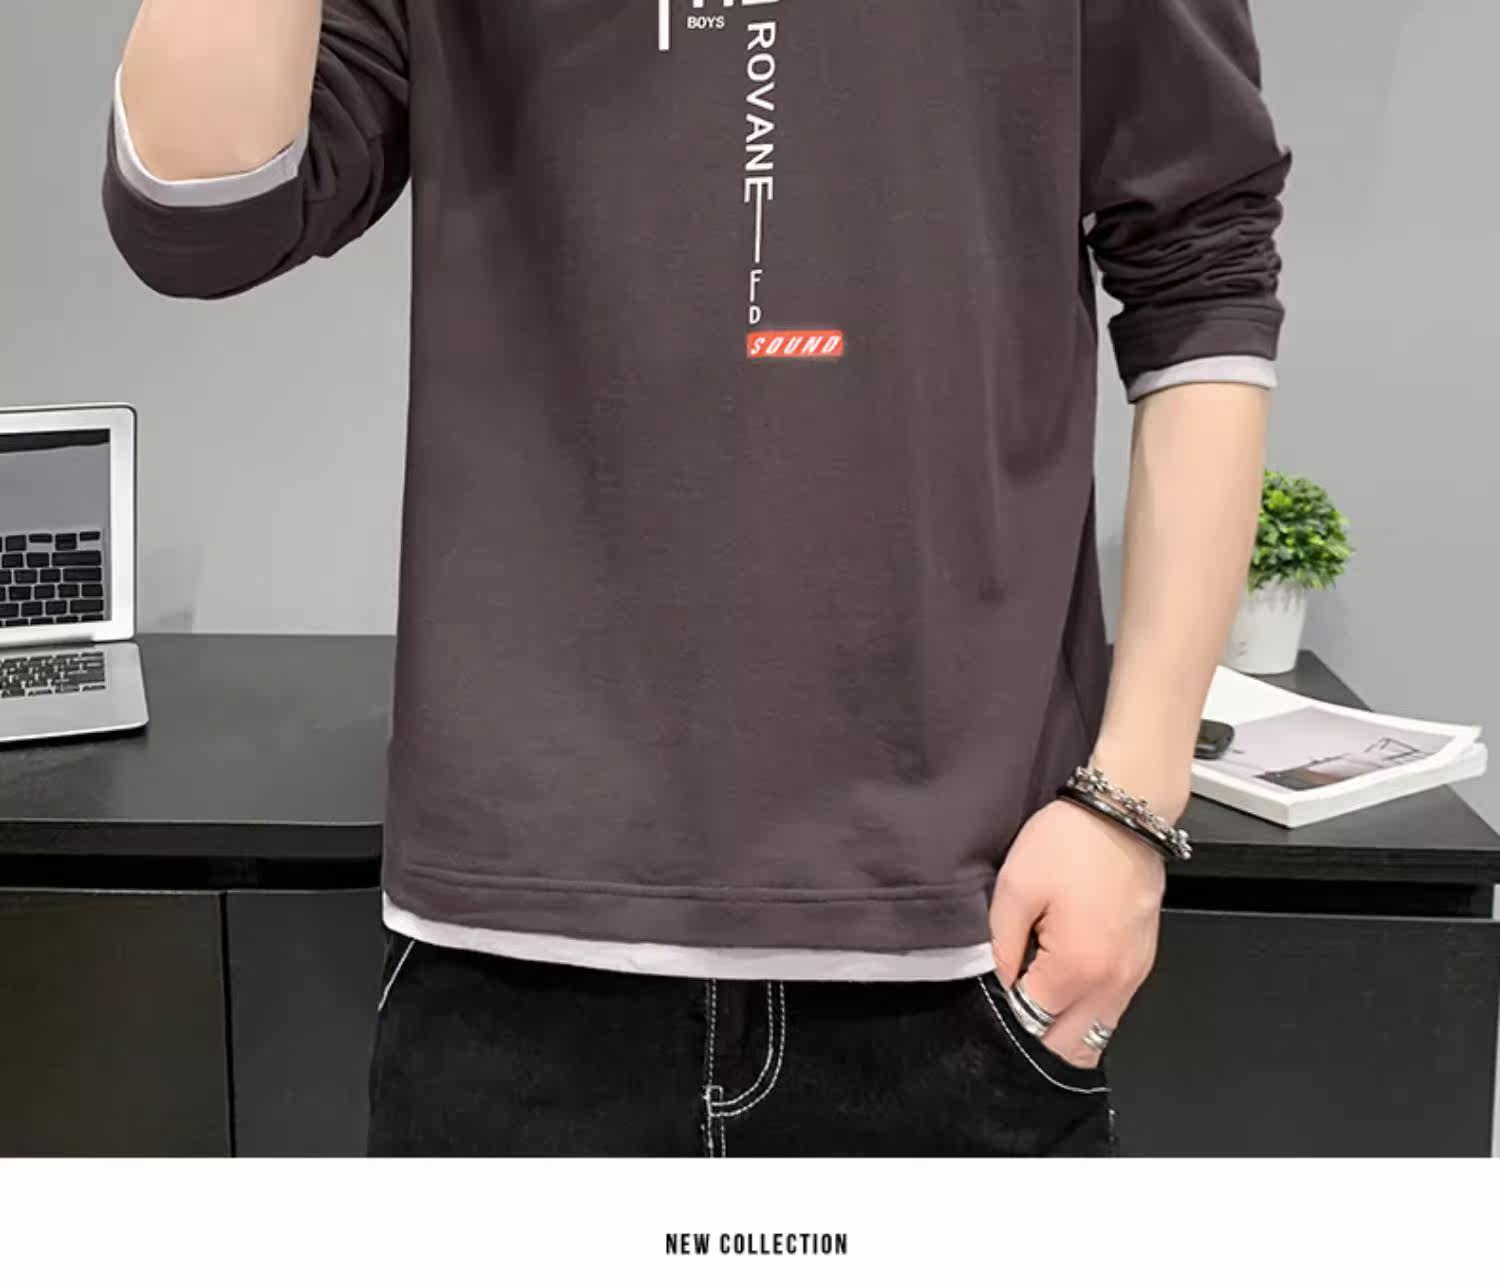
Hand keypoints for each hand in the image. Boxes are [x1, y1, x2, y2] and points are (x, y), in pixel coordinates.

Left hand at [989, 799, 1165, 1067]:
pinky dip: (1087, 1013)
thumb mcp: (1015, 887)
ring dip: (1064, 1030)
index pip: (1033, 1023)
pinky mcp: (1143, 964)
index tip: (993, 995)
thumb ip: (1001, 946)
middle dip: (1036, 1036)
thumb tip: (999, 986)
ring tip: (1038, 998)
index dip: (1006, 1016)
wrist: (1125, 813)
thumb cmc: (1070, 843)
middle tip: (1013, 1006)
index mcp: (1076, 970)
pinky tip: (1064, 986)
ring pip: (1095, 1036)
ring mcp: (1133, 978)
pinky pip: (1113, 1011)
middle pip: (1069, 1047)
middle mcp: (1112, 985)